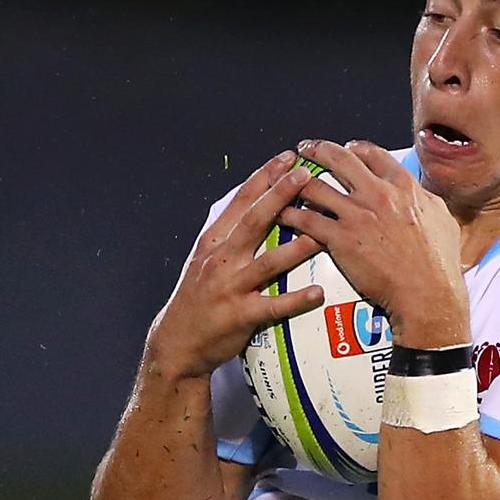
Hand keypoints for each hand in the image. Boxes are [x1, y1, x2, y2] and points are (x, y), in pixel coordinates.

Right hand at [144, 151, 326, 379]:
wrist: (178, 341)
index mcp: (214, 240)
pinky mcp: (240, 316)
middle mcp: (221, 259)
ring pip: (267, 262)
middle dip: (279, 196)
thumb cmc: (198, 296)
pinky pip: (273, 306)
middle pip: (253, 221)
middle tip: (304, 176)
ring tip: (322, 234)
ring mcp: (230, 287)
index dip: (264, 177)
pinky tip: (318, 293)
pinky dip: (296, 300)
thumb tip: (258, 200)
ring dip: (296, 248)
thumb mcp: (206, 257)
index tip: (287, 158)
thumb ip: (230, 231)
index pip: (240, 201)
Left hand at [279, 139, 469, 347]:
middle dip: (317, 150)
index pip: (371, 153)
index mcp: (402, 186)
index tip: (344, 149)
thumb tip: (419, 192)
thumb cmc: (439, 262)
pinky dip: (291, 214)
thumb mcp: (441, 219)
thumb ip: (425, 200)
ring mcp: (356, 215)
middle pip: (338, 159)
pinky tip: (284, 214)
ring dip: (298, 184)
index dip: (353, 148)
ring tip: (287, 184)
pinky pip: (306, 220)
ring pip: (315, 187)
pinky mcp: (339, 240)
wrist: (426, 294)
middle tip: (305, 149)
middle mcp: (377, 194)